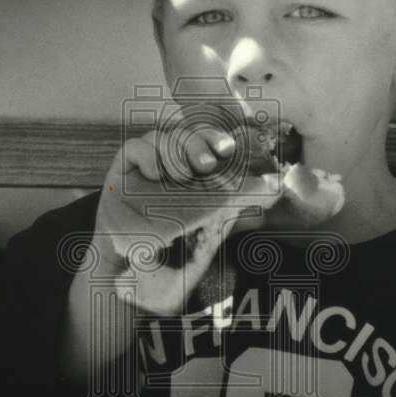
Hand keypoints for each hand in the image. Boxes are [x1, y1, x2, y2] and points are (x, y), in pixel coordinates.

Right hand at [93, 124, 279, 314]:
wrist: (139, 264)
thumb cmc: (178, 240)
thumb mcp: (213, 217)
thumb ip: (240, 197)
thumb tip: (273, 183)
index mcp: (193, 166)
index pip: (204, 139)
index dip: (215, 136)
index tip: (228, 147)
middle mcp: (170, 160)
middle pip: (183, 132)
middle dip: (197, 141)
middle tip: (207, 163)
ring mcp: (146, 163)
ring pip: (160, 135)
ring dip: (175, 150)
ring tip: (182, 175)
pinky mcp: (122, 170)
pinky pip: (134, 146)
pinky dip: (148, 155)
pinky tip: (156, 174)